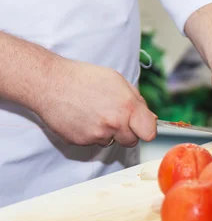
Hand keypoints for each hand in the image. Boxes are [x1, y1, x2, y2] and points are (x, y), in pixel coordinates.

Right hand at [34, 59, 156, 146]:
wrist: (50, 83)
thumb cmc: (85, 78)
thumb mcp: (118, 81)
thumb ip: (137, 101)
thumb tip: (151, 118)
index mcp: (127, 107)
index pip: (149, 133)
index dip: (146, 129)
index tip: (142, 125)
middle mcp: (114, 124)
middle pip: (132, 141)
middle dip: (127, 132)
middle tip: (115, 117)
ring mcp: (97, 135)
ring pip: (112, 141)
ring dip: (108, 132)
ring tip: (94, 113)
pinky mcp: (81, 142)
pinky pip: (93, 142)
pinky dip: (91, 133)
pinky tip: (83, 118)